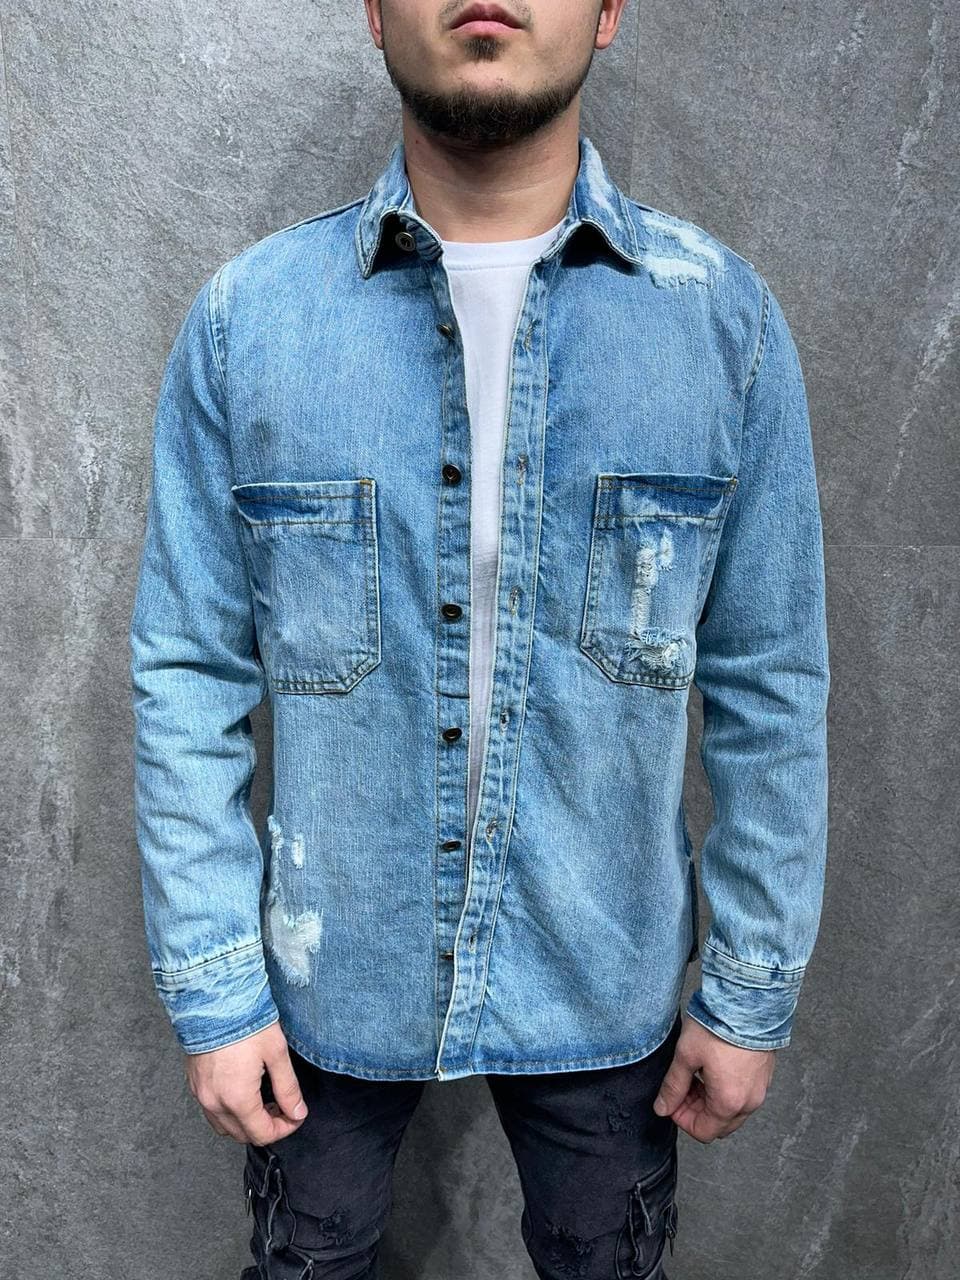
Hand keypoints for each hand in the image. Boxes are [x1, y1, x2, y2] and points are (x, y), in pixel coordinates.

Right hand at [184, 1021, 308, 1144]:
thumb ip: (288, 1088)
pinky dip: (228, 1111)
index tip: (296, 1115)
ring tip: (263, 1101)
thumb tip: (297, 1112)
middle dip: (266, 1127)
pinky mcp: (194, 1083)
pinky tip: (242, 1092)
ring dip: (245, 1122)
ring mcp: (200, 1094)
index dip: (285, 1129)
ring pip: (224, 1126)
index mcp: (237, 1099)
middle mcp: (214, 1102)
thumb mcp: (276, 1053)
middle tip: (282, 1107)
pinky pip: (211, 1111)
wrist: (212, 998)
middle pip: (242, 1135)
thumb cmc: (244, 1021)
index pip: (262, 1134)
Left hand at [652, 1014, 776, 1142]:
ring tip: (695, 1072)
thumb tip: (662, 1108)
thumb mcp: (686, 1055)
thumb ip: (673, 1086)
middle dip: (696, 1110)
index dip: (681, 1119)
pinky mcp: (764, 1074)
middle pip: (718, 1124)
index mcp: (729, 1102)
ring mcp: (760, 1089)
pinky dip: (726, 1089)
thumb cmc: (719, 1025)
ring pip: (732, 1110)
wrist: (749, 1000)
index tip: (671, 1099)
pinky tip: (713, 1066)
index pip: (703, 1132)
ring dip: (710, 1100)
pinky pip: (743, 1094)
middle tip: (681, 1086)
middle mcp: (749, 1102)